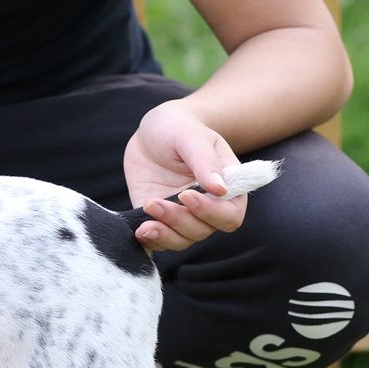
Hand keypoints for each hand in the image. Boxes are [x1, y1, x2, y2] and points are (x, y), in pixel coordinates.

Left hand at [123, 100, 245, 251]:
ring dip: (163, 234)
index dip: (211, 212)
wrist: (152, 132)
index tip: (186, 195)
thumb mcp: (191, 136)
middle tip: (155, 202)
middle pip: (202, 231)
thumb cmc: (179, 127)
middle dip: (179, 221)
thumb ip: (205, 162)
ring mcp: (183, 215)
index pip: (230, 216)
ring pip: (181, 240)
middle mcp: (208, 207)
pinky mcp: (159, 219)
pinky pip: (159, 240)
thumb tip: (220, 190)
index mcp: (227, 188)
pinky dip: (150, 240)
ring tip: (145, 217)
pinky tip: (139, 230)